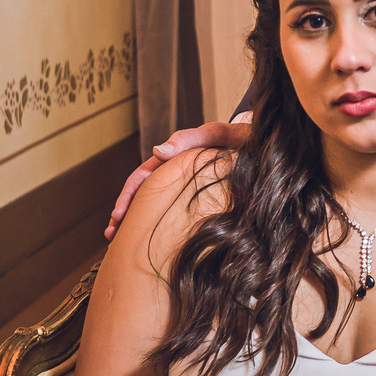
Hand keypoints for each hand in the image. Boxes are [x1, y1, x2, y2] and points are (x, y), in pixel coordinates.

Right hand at [104, 114, 251, 240]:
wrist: (263, 149)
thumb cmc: (243, 139)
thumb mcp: (220, 135)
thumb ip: (192, 138)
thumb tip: (156, 151)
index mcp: (175, 159)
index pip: (143, 177)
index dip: (129, 196)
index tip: (118, 215)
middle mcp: (176, 173)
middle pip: (143, 194)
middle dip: (124, 213)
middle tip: (112, 235)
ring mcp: (186, 187)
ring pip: (156, 206)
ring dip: (136, 221)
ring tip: (121, 241)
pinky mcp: (198, 199)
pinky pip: (174, 213)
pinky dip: (160, 225)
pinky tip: (153, 241)